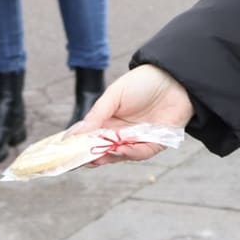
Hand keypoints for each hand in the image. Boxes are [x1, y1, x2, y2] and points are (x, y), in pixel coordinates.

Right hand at [71, 65, 193, 164]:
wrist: (174, 78)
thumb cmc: (142, 82)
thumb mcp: (114, 94)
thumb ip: (97, 114)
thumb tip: (75, 134)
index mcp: (108, 121)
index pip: (89, 138)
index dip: (77, 147)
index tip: (64, 154)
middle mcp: (120, 133)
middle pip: (102, 151)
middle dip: (90, 157)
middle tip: (79, 161)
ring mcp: (137, 140)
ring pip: (119, 155)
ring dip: (108, 157)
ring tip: (97, 157)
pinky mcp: (154, 144)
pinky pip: (140, 153)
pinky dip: (130, 154)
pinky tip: (120, 150)